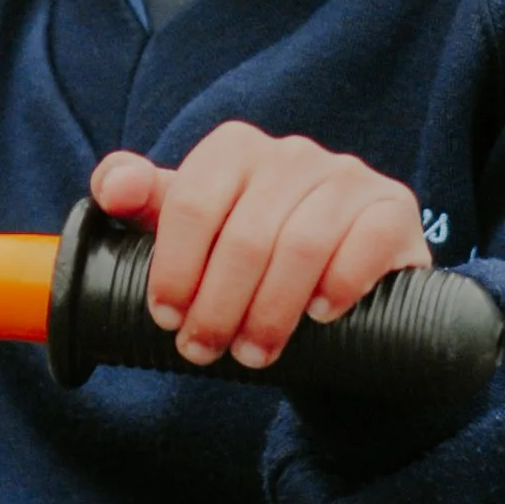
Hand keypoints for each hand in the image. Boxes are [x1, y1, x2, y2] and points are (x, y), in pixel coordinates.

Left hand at [90, 122, 429, 370]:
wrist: (332, 293)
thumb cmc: (247, 259)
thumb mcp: (192, 233)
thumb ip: (144, 203)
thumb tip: (111, 187)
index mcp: (234, 149)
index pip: (192, 202)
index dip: (174, 267)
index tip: (167, 318)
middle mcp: (293, 153)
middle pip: (246, 234)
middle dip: (218, 305)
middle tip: (203, 352)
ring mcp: (348, 177)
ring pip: (302, 245)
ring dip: (271, 310)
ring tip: (254, 354)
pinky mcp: (393, 208)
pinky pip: (364, 244)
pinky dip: (337, 286)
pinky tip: (319, 316)